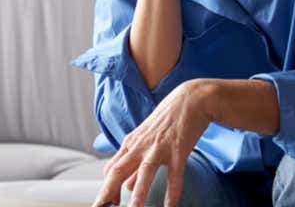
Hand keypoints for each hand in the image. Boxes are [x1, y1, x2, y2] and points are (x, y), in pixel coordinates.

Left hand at [92, 81, 216, 206]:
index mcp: (131, 143)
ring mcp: (159, 147)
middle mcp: (141, 146)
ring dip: (138, 194)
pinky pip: (174, 175)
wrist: (190, 99)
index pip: (112, 168)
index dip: (106, 187)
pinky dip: (172, 192)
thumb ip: (135, 163)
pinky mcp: (178, 150)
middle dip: (109, 191)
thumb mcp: (146, 140)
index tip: (104, 204)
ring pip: (144, 173)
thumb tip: (126, 186)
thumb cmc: (167, 120)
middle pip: (119, 170)